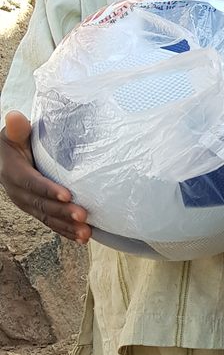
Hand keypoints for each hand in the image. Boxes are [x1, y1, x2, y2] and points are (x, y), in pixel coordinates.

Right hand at [0, 111, 90, 242]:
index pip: (32, 183)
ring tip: (85, 233)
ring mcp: (28, 204)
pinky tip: (82, 238)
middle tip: (83, 216)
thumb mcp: (13, 134)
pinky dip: (66, 231)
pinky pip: (51, 223)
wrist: (5, 159)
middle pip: (42, 205)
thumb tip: (16, 116)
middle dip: (63, 212)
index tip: (67, 194)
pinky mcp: (37, 210)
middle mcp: (19, 192)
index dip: (48, 190)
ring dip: (67, 226)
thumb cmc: (15, 142)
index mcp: (13, 173)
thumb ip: (18, 129)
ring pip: (47, 218)